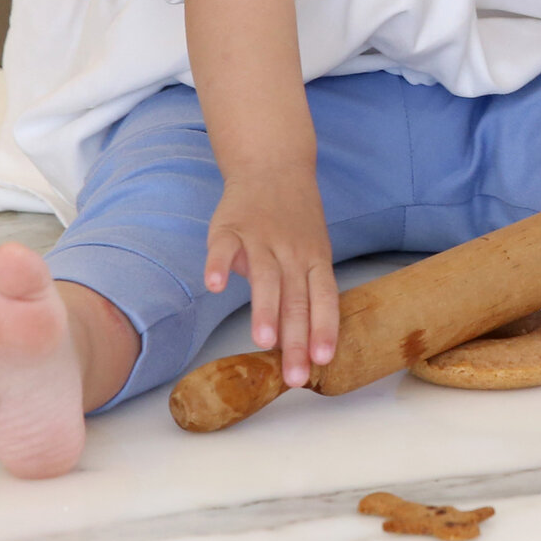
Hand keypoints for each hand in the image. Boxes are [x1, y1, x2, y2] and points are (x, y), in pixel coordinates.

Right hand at [204, 170, 337, 386]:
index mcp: (315, 258)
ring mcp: (261, 237)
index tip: (323, 361)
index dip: (324, 329)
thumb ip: (302, 292)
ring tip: (263, 342)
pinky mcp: (230, 227)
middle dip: (296, 339)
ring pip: (265, 276)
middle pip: (296, 298)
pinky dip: (219, 265)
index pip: (324, 298)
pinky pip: (223, 247)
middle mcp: (292, 250)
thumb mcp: (311, 251)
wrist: (275, 165)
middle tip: (294, 376)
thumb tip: (296, 342)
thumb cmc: (296, 220)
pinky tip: (215, 286)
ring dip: (265, 309)